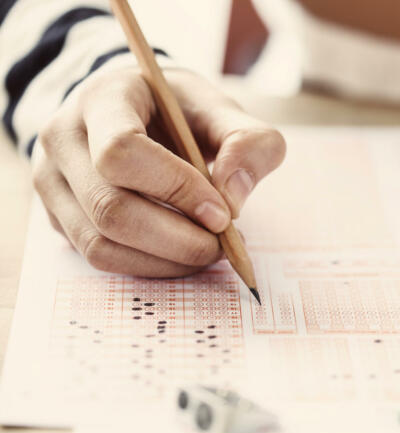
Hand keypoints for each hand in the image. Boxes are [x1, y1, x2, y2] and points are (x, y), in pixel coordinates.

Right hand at [33, 67, 284, 276]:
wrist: (137, 112)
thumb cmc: (180, 112)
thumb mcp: (222, 111)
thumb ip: (248, 142)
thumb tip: (233, 198)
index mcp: (102, 98)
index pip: (121, 151)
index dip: (176, 189)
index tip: (222, 213)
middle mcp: (63, 138)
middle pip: (109, 207)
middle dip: (178, 238)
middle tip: (224, 243)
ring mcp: (51, 181)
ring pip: (101, 244)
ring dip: (166, 260)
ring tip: (209, 251)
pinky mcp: (58, 216)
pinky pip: (100, 257)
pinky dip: (150, 266)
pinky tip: (182, 254)